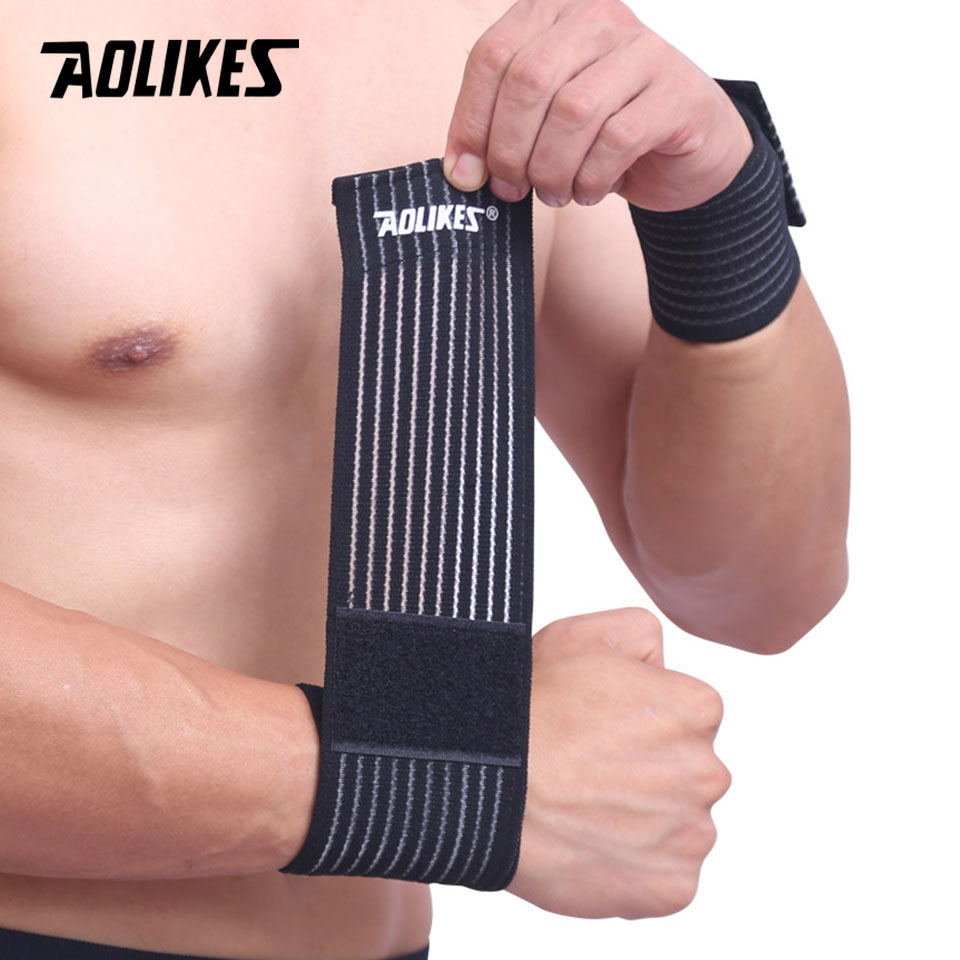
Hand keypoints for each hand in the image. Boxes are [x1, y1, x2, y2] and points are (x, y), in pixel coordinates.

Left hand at [442, 0, 753, 210]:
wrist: (689, 149)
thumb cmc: (606, 135)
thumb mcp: (544, 123)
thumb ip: (502, 131)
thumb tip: (461, 172)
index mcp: (554, 13)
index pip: (492, 56)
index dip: (471, 122)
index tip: (465, 175)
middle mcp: (598, 18)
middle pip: (529, 80)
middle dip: (510, 150)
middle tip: (512, 189)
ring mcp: (643, 50)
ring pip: (573, 111)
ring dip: (552, 170)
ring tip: (555, 194)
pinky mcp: (677, 92)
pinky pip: (617, 140)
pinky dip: (592, 178)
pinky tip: (590, 191)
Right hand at [507, 607, 730, 918]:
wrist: (489, 781)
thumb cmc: (529, 705)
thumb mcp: (585, 634)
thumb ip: (643, 635)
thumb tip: (662, 667)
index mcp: (697, 708)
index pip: (686, 715)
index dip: (637, 717)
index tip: (599, 726)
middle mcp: (708, 771)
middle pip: (685, 771)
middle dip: (646, 769)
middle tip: (587, 768)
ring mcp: (691, 834)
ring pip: (677, 823)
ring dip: (642, 819)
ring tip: (583, 807)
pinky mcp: (672, 888)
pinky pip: (665, 876)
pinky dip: (634, 867)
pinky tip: (591, 842)